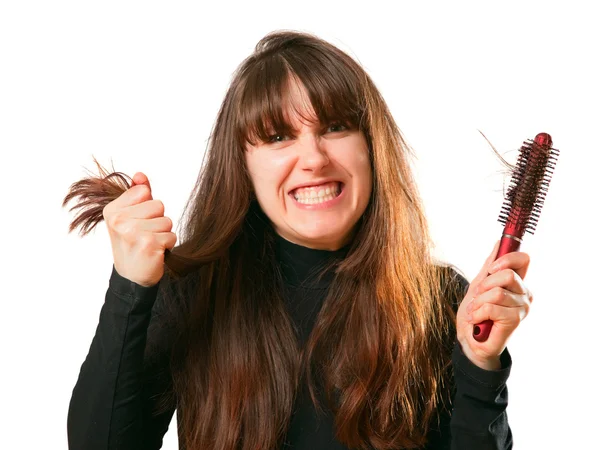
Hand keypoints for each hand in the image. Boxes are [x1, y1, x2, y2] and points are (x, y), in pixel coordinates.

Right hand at [102, 172, 176, 286]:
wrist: (131, 276)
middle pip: (158, 204)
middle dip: (157, 219)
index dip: (147, 206)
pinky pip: (171, 235)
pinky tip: (154, 252)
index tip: (137, 220)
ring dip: (163, 233)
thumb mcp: (130, 216)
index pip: (144, 192)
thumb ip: (137, 194)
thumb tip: (140, 175)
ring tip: (149, 243)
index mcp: (112, 210)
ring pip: (167, 221)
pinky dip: (167, 244)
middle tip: (145, 234)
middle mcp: (119, 221)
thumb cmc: (133, 243)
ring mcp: (133, 233)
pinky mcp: (148, 244)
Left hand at [456, 240, 533, 369]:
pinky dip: (478, 313)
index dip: (506, 259)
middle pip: (506, 274)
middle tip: (478, 298)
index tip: (491, 269)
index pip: (523, 259)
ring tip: (477, 311)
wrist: (470, 339)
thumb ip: (490, 265)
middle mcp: (525, 294)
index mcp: (518, 282)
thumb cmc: (476, 313)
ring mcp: (522, 308)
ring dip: (478, 302)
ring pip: (496, 292)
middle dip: (484, 285)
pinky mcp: (515, 320)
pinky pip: (491, 307)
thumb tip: (499, 242)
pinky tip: (478, 320)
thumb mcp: (479, 284)